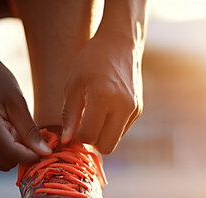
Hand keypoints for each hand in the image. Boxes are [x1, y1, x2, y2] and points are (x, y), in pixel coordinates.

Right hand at [0, 53, 50, 170]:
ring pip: (0, 162)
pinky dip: (7, 148)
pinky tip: (9, 131)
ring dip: (15, 151)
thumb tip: (46, 153)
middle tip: (32, 136)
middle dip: (23, 154)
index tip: (47, 147)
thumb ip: (31, 131)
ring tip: (17, 129)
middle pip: (6, 163)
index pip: (12, 154)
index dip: (32, 155)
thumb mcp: (19, 103)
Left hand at [61, 35, 142, 153]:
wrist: (120, 43)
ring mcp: (133, 109)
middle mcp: (122, 106)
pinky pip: (122, 130)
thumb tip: (66, 140)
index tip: (72, 127)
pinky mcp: (138, 110)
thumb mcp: (73, 84)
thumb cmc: (92, 60)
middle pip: (106, 146)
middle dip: (92, 141)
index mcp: (103, 96)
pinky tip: (105, 109)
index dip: (77, 136)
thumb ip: (69, 114)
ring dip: (102, 134)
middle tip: (82, 126)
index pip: (88, 135)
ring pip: (115, 140)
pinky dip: (111, 126)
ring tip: (93, 115)